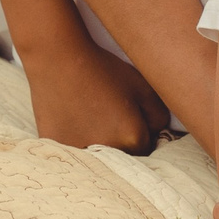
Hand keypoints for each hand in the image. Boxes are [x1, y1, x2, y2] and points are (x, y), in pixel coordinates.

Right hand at [25, 38, 170, 154]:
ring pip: (99, 159)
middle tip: (109, 116)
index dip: (140, 131)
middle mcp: (110, 151)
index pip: (146, 147)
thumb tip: (158, 135)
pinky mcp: (59, 150)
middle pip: (123, 157)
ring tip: (90, 119)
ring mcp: (82, 153)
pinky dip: (76, 142)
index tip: (130, 116)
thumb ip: (159, 116)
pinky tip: (73, 121)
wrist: (59, 60)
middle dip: (122, 142)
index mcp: (133, 137)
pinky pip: (74, 154)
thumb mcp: (143, 86)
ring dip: (99, 145)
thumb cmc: (103, 69)